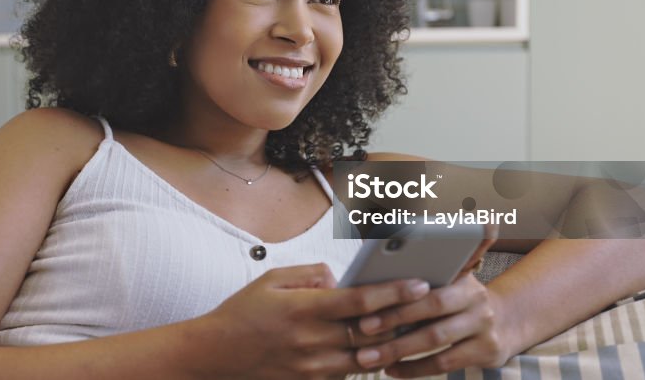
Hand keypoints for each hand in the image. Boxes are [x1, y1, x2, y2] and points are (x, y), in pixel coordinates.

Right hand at [194, 263, 430, 379]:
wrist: (216, 354)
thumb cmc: (243, 312)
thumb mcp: (272, 279)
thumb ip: (310, 274)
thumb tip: (340, 279)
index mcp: (303, 309)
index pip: (360, 300)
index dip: (393, 292)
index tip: (419, 283)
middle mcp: (312, 340)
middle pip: (371, 331)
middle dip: (402, 317)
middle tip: (428, 304)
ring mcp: (313, 367)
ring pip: (367, 356)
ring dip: (389, 341)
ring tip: (410, 324)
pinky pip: (349, 371)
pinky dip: (365, 358)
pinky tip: (375, 345)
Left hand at [349, 273, 514, 377]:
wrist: (507, 320)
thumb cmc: (459, 302)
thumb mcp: (448, 285)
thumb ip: (420, 286)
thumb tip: (371, 289)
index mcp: (461, 277)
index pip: (426, 287)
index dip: (396, 300)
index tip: (365, 310)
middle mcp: (476, 298)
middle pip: (431, 310)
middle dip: (393, 322)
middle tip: (362, 331)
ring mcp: (484, 325)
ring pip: (436, 339)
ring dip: (399, 350)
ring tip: (370, 358)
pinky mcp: (487, 351)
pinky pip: (445, 363)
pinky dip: (415, 369)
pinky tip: (393, 370)